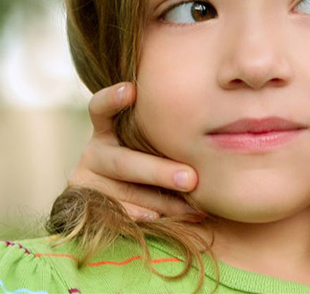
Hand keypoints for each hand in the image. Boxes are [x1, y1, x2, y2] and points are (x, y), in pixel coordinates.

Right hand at [68, 82, 201, 220]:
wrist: (120, 194)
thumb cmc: (152, 154)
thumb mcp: (150, 138)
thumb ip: (166, 129)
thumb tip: (220, 118)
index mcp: (106, 128)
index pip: (100, 108)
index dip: (112, 99)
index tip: (131, 90)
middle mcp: (94, 153)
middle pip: (122, 162)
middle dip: (158, 171)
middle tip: (191, 178)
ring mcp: (89, 182)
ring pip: (126, 193)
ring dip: (162, 200)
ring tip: (194, 205)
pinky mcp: (92, 208)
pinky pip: (123, 215)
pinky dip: (149, 216)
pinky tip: (174, 218)